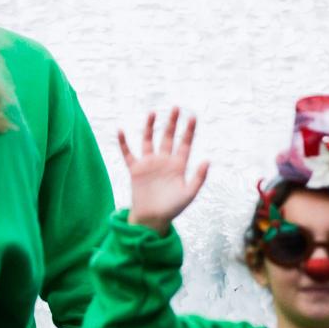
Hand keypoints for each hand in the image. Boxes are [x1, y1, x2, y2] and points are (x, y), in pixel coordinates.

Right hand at [118, 107, 209, 230]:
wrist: (152, 220)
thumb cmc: (172, 209)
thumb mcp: (189, 194)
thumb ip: (199, 178)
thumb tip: (207, 160)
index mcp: (178, 166)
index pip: (185, 143)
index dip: (189, 131)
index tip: (192, 117)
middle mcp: (164, 161)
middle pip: (169, 137)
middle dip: (172, 123)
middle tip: (176, 108)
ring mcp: (149, 164)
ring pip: (149, 141)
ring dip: (150, 127)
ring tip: (152, 113)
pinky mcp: (136, 170)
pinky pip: (128, 154)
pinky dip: (124, 143)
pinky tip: (121, 131)